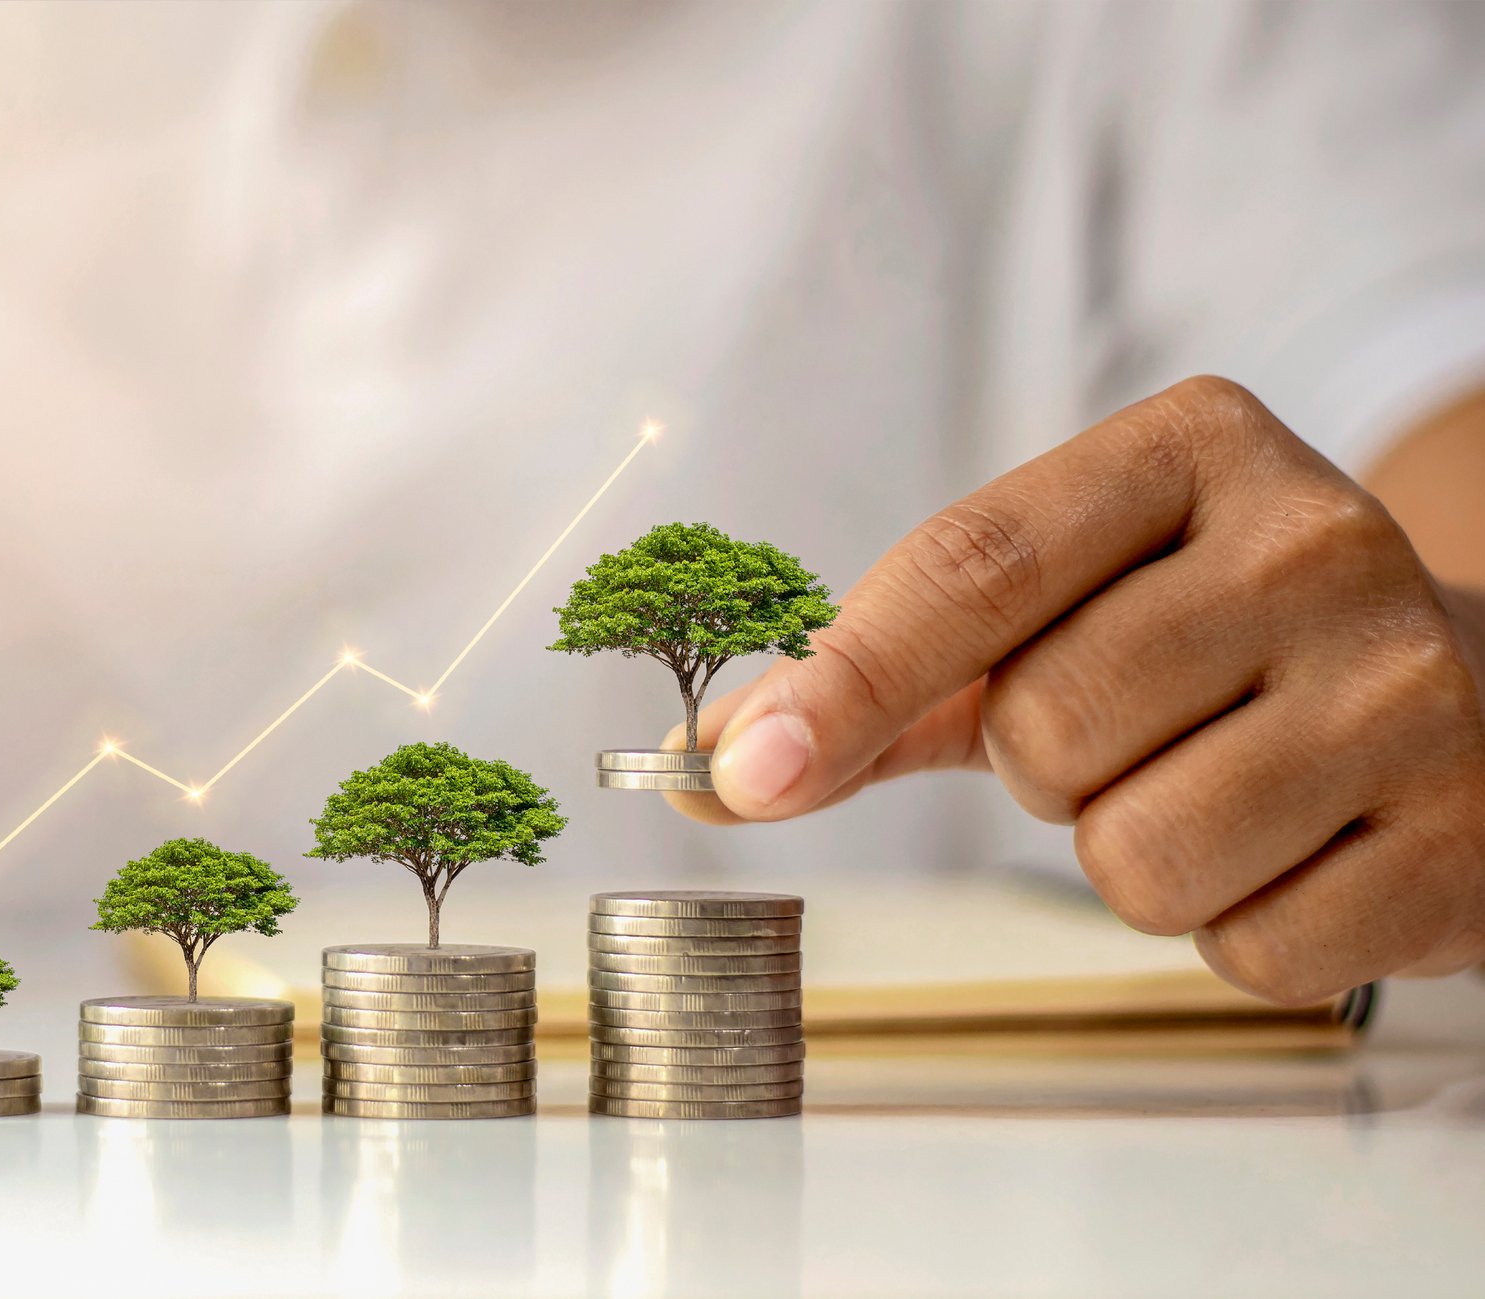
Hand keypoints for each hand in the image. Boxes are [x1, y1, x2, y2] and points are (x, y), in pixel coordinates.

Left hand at [667, 377, 1484, 1003]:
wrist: (1482, 703)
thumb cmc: (1220, 652)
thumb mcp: (1068, 612)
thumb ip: (891, 679)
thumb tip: (715, 764)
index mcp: (1194, 451)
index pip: (975, 563)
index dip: (843, 677)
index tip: (739, 769)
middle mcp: (1315, 544)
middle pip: (1045, 729)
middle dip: (1048, 772)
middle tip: (1136, 737)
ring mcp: (1404, 691)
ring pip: (1135, 856)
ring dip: (1135, 860)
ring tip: (1221, 791)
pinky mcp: (1461, 838)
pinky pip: (1243, 947)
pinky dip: (1239, 927)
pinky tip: (1302, 851)